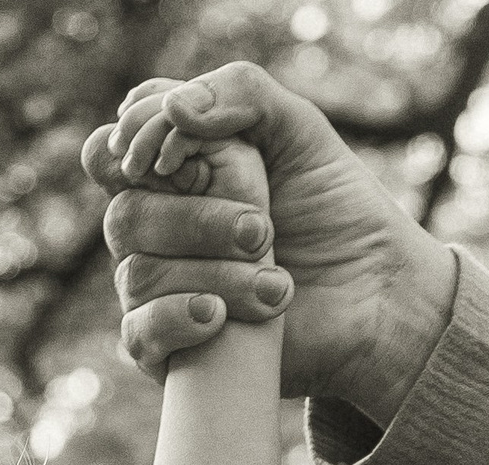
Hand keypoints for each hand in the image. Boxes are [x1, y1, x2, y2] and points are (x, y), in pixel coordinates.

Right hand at [85, 64, 457, 422]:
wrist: (376, 300)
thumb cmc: (336, 212)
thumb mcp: (299, 130)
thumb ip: (241, 92)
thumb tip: (172, 108)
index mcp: (171, 172)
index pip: (112, 148)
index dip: (137, 149)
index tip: (190, 160)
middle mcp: (153, 229)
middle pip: (124, 214)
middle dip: (198, 221)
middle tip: (263, 232)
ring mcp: (156, 290)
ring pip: (137, 274)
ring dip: (214, 275)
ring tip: (278, 287)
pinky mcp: (169, 347)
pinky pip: (137, 333)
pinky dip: (177, 318)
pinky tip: (219, 317)